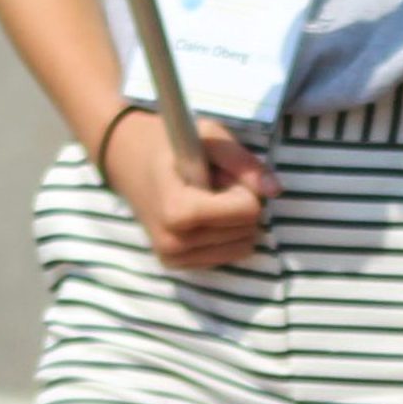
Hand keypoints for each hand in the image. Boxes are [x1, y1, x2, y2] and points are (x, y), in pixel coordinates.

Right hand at [101, 112, 270, 269]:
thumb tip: (276, 191)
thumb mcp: (209, 138)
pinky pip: (226, 256)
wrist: (126, 159)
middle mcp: (173, 243)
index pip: (247, 212)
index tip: (220, 174)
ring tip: (203, 197)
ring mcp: (172, 258)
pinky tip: (198, 215)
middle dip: (238, 203)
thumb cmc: (170, 144)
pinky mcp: (175, 265)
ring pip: (241, 247)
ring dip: (231, 220)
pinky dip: (222, 235)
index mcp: (178, 211)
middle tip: (210, 183)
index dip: (243, 187)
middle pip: (247, 230)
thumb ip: (243, 163)